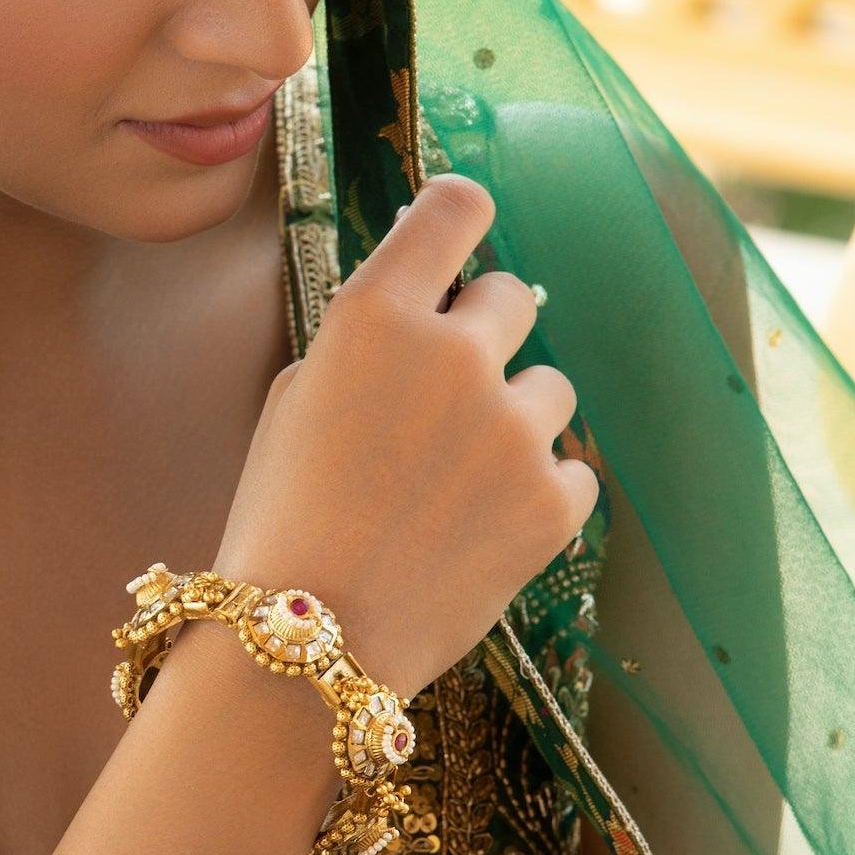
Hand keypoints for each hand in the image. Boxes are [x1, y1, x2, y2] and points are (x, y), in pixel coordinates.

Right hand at [212, 171, 597, 699]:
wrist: (309, 646)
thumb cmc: (281, 521)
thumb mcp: (295, 403)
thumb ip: (365, 346)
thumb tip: (424, 320)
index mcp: (374, 317)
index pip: (454, 208)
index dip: (462, 211)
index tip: (461, 229)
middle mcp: (452, 354)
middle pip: (513, 296)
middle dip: (484, 335)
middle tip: (446, 397)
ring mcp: (512, 428)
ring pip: (550, 387)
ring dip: (514, 418)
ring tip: (457, 482)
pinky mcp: (553, 500)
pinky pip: (572, 469)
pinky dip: (537, 491)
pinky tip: (481, 527)